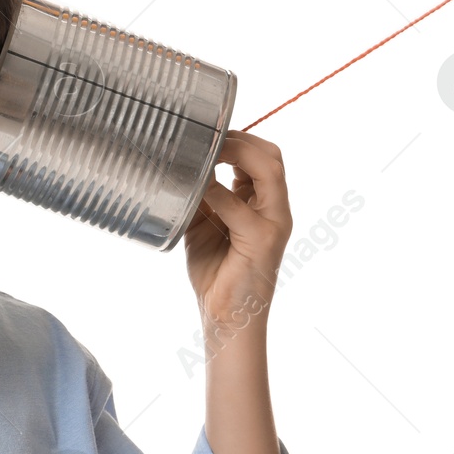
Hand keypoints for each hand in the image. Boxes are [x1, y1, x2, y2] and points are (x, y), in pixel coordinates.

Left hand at [182, 130, 292, 331]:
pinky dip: (216, 192)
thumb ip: (199, 197)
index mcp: (263, 204)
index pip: (263, 158)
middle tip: (206, 139)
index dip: (237, 140)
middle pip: (272, 156)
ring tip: (203, 154)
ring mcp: (274, 223)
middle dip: (238, 140)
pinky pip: (239, 206)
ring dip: (233, 154)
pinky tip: (197, 189)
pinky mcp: (262, 240)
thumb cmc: (215, 273)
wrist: (225, 318)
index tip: (206, 135)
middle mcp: (275, 210)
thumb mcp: (201, 225)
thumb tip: (178, 169)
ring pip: (268, 169)